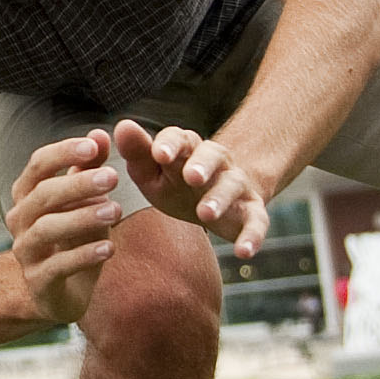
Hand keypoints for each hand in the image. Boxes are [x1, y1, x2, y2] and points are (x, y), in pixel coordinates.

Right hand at [5, 132, 124, 325]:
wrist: (59, 293)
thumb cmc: (72, 239)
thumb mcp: (85, 202)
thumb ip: (90, 170)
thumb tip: (100, 134)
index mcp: (28, 195)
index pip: (38, 166)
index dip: (63, 153)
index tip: (93, 146)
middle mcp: (19, 220)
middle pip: (43, 195)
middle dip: (78, 184)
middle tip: (113, 178)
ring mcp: (25, 251)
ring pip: (47, 228)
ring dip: (82, 217)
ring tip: (116, 212)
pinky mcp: (38, 281)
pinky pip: (58, 266)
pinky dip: (84, 255)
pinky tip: (109, 248)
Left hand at [114, 119, 272, 256]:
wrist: (216, 203)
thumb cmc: (176, 184)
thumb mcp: (153, 171)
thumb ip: (138, 152)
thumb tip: (122, 126)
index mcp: (188, 148)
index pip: (180, 138)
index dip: (170, 145)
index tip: (159, 155)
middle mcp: (216, 162)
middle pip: (212, 155)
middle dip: (202, 164)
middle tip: (191, 177)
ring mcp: (236, 185)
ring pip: (232, 185)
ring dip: (220, 198)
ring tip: (205, 214)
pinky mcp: (252, 212)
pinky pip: (257, 221)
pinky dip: (252, 236)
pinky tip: (244, 252)